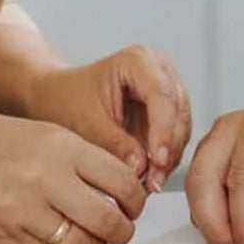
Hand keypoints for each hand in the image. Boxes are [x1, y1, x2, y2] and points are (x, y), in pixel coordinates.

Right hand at [0, 104, 147, 243]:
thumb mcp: (41, 135)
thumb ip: (79, 160)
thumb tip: (121, 189)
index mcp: (62, 146)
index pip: (121, 180)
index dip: (135, 199)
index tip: (133, 205)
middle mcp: (48, 178)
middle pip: (109, 220)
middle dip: (122, 231)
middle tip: (120, 229)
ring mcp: (25, 211)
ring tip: (90, 240)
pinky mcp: (5, 237)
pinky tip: (56, 241)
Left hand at [26, 44, 191, 191]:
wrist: (61, 97)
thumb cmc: (69, 100)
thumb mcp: (87, 123)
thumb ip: (115, 143)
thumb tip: (141, 167)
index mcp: (138, 60)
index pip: (161, 95)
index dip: (163, 130)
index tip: (157, 161)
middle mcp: (159, 69)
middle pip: (177, 111)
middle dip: (167, 149)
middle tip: (153, 181)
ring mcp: (167, 88)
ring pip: (182, 126)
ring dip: (169, 157)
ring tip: (150, 183)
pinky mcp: (168, 109)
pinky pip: (176, 136)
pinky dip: (167, 157)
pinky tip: (152, 176)